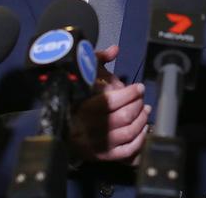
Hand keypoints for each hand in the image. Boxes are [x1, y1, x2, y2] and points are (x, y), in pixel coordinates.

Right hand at [69, 46, 150, 161]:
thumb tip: (115, 49)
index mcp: (85, 107)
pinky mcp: (103, 156)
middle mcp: (92, 127)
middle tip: (142, 99)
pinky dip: (139, 139)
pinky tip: (142, 129)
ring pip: (129, 132)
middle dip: (138, 105)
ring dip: (142, 120)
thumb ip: (97, 60)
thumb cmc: (74, 102)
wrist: (59, 133)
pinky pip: (127, 150)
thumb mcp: (81, 76)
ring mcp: (99, 143)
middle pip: (125, 116)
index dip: (132, 93)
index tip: (139, 87)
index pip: (114, 100)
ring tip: (145, 110)